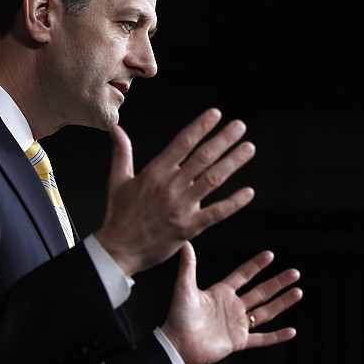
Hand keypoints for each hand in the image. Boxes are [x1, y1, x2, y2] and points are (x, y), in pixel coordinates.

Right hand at [94, 108, 255, 275]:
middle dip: (223, 139)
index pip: (182, 143)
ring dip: (233, 162)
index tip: (216, 114)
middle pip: (202, 157)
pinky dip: (234, 202)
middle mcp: (170, 187)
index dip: (200, 127)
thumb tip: (115, 127)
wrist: (118, 250)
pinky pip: (216, 212)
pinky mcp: (188, 228)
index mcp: (154, 173)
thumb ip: (121, 152)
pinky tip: (249, 192)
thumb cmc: (119, 215)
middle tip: (240, 126)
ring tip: (249, 148)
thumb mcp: (117, 180)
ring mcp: (181, 207)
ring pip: (212, 180)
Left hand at [160, 243, 301, 363]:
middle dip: (278, 282)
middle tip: (295, 273)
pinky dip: (277, 336)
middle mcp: (232, 307)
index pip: (243, 275)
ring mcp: (237, 324)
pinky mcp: (239, 342)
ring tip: (298, 292)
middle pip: (260, 292)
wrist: (177, 345)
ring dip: (282, 303)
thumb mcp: (184, 288)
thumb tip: (186, 243)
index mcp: (221, 293)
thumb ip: (188, 267)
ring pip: (265, 312)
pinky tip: (292, 331)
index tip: (270, 254)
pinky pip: (262, 339)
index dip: (256, 265)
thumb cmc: (178, 316)